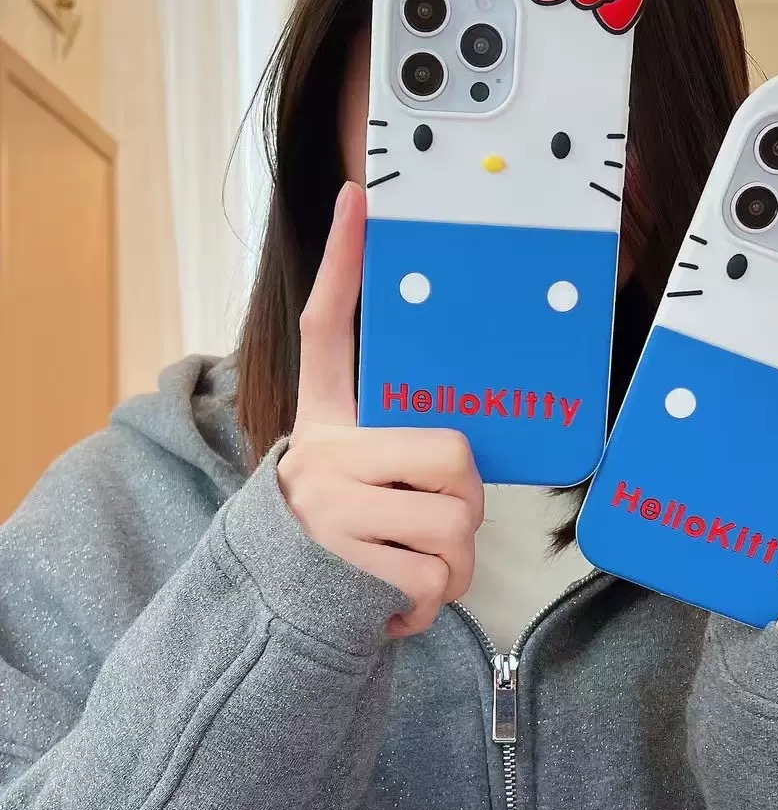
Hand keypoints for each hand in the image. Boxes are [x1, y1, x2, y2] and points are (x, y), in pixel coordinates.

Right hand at [278, 181, 483, 637]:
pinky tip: (396, 601)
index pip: (327, 327)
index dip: (341, 262)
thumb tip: (469, 451)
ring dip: (458, 563)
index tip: (358, 197)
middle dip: (468, 500)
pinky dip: (433, 604)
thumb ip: (400, 448)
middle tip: (443, 516)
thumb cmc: (347, 530)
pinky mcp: (341, 570)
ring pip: (456, 526)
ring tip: (419, 564)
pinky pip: (438, 581)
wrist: (276, 612)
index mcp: (324, 420)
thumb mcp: (359, 476)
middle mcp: (318, 454)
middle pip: (453, 455)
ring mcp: (327, 512)